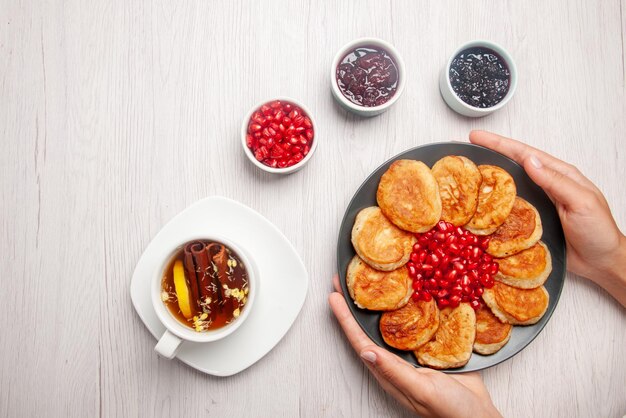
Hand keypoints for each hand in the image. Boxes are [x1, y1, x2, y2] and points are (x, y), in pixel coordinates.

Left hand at [329, 275, 501, 417]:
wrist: (479, 417)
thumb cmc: (450, 411)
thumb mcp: (421, 389)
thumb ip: (394, 372)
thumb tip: (366, 353)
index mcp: (388, 372)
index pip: (359, 340)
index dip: (345, 318)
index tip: (334, 296)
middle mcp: (395, 361)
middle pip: (368, 328)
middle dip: (356, 304)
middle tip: (346, 280)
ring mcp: (411, 354)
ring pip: (390, 323)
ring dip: (380, 303)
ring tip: (370, 282)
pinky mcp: (429, 347)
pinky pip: (414, 324)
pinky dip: (408, 306)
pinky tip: (409, 293)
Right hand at [470, 130, 625, 306]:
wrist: (601, 263)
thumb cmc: (598, 231)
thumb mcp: (581, 202)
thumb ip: (556, 181)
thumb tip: (529, 161)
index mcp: (559, 175)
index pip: (525, 154)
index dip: (499, 144)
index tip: (477, 137)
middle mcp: (546, 186)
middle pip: (513, 166)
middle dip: (489, 155)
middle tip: (465, 150)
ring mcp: (538, 203)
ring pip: (509, 186)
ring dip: (489, 179)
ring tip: (468, 174)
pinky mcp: (531, 221)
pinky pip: (508, 208)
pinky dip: (494, 204)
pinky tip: (481, 205)